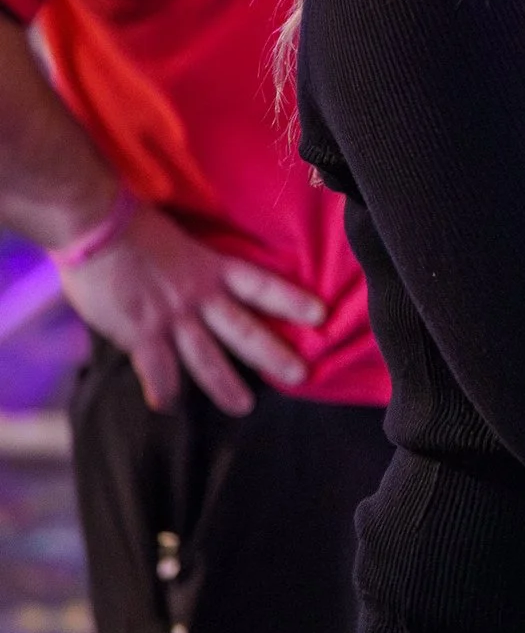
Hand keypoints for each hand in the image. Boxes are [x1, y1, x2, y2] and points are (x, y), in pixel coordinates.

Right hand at [55, 204, 323, 415]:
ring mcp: (172, 316)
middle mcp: (199, 295)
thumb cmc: (130, 227)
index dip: (292, 300)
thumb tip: (192, 288)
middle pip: (245, 330)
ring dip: (226, 386)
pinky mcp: (141, 332)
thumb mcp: (178, 243)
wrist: (95, 225)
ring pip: (207, 358)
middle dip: (274, 354)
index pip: (262, 285)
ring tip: (243, 407)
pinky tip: (167, 407)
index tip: (321, 315)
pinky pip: (158, 369)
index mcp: (210, 268)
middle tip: (301, 374)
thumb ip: (190, 271)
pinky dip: (164, 390)